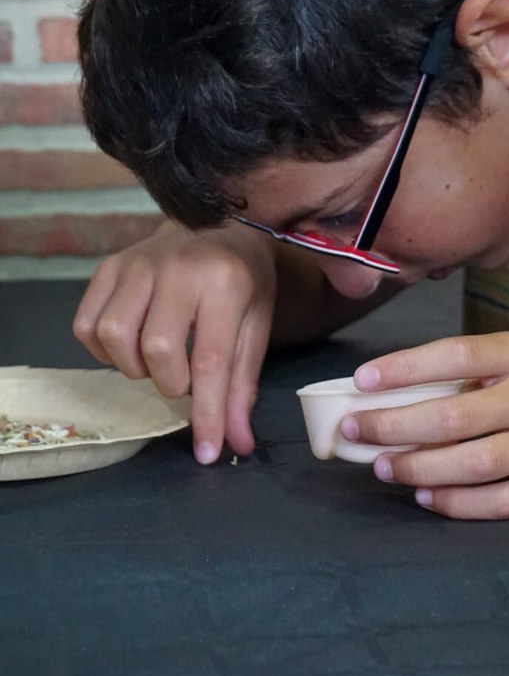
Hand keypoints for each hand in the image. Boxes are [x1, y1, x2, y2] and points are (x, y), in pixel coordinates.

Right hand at [73, 220, 275, 462]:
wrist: (220, 223)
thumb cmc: (244, 279)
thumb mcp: (256, 326)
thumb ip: (243, 385)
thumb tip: (236, 443)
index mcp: (225, 283)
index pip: (211, 362)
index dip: (207, 414)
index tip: (207, 452)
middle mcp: (178, 268)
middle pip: (157, 350)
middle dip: (170, 383)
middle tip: (185, 378)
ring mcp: (138, 263)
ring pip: (114, 337)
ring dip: (134, 367)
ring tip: (158, 361)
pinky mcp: (110, 266)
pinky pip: (87, 324)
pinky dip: (103, 350)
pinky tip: (130, 346)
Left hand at [343, 332, 508, 518]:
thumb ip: (490, 371)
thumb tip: (415, 390)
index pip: (456, 356)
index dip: (404, 368)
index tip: (362, 379)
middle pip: (454, 416)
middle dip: (394, 426)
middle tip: (354, 431)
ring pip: (472, 463)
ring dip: (418, 468)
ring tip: (381, 468)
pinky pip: (503, 502)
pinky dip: (460, 504)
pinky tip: (428, 500)